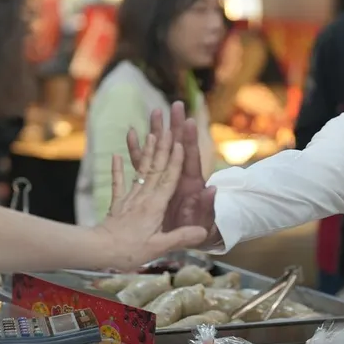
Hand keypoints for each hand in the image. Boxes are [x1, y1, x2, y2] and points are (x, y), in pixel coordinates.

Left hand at [98, 116, 207, 269]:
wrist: (99, 251)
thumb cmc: (130, 251)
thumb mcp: (159, 247)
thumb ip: (181, 237)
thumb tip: (203, 231)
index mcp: (155, 206)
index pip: (169, 179)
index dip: (176, 161)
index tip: (180, 143)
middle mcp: (143, 197)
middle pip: (156, 169)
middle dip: (163, 148)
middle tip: (168, 128)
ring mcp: (129, 199)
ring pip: (141, 171)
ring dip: (146, 152)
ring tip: (150, 133)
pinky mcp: (117, 204)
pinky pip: (118, 183)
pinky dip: (117, 169)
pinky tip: (116, 155)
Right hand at [125, 102, 216, 237]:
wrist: (188, 239)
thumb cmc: (198, 231)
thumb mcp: (203, 222)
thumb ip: (206, 207)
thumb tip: (212, 190)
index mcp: (191, 183)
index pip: (190, 157)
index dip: (189, 140)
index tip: (188, 120)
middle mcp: (178, 176)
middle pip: (175, 147)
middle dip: (174, 126)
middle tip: (174, 104)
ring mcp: (164, 178)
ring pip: (158, 151)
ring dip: (156, 132)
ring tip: (153, 112)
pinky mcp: (151, 184)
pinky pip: (141, 164)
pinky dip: (136, 150)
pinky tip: (130, 134)